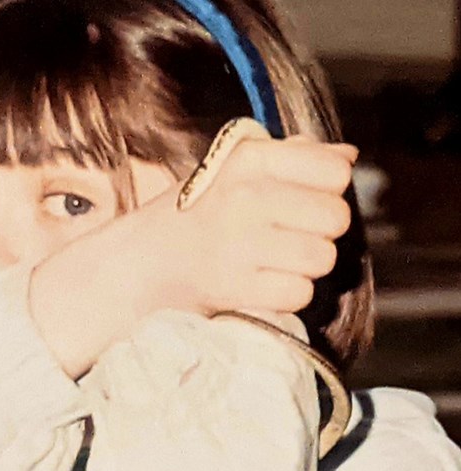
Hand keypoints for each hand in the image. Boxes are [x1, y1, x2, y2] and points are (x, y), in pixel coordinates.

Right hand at [159, 135, 356, 313]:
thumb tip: (347, 156)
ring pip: (321, 258)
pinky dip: (286, 295)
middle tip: (289, 237)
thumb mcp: (231, 170)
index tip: (302, 202)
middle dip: (320, 232)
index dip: (327, 191)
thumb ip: (289, 157)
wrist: (142, 261)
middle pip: (336, 218)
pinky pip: (299, 293)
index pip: (334, 171)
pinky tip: (262, 285)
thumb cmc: (193, 215)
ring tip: (275, 262)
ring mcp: (240, 244)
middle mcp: (246, 197)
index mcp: (248, 160)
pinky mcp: (235, 287)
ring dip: (305, 267)